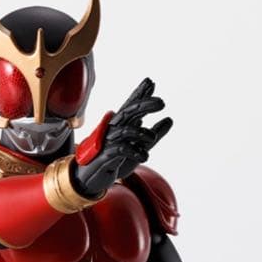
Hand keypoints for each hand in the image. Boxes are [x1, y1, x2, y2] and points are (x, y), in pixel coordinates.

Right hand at [72, 78, 172, 197]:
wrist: (91, 179)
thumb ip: (154, 134)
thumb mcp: (139, 146)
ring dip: (141, 133)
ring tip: (152, 138)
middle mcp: (113, 129)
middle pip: (129, 112)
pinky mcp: (105, 156)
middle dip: (144, 105)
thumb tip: (170, 119)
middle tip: (161, 103)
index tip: (151, 82)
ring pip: (125, 130)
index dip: (140, 94)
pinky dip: (135, 151)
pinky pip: (120, 149)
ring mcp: (108, 142)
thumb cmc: (114, 160)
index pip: (130, 106)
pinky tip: (144, 156)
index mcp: (120, 125)